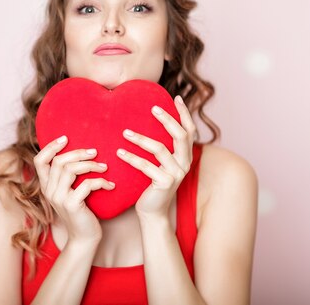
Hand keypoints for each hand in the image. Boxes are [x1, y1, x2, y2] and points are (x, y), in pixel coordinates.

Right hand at [33, 136, 114, 242]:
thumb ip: (67, 176)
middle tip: (95, 152)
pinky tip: (110, 185)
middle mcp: (49, 191)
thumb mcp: (70, 192)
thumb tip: (78, 153)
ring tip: (105, 166)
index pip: (39, 160)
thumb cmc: (81, 212)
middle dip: (79, 153)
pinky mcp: (72, 205)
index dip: (50, 147)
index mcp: (46, 186)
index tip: (65, 138)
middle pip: (59, 161)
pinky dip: (101, 181)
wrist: (84, 238)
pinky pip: (87, 184)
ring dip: (91, 165)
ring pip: (71, 169)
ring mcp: (59, 198)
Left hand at [116, 95, 195, 218]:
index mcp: (186, 156)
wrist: (152, 211)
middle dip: (168, 119)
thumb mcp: (160, 163)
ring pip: (160, 149)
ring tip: (125, 132)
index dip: (185, 114)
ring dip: (141, 139)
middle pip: (180, 136)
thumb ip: (163, 145)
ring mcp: (176, 174)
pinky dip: (131, 158)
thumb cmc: (152, 182)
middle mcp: (185, 163)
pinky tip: (119, 152)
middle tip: (153, 108)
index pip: (190, 131)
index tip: (176, 97)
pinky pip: (146, 166)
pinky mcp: (165, 183)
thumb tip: (154, 119)